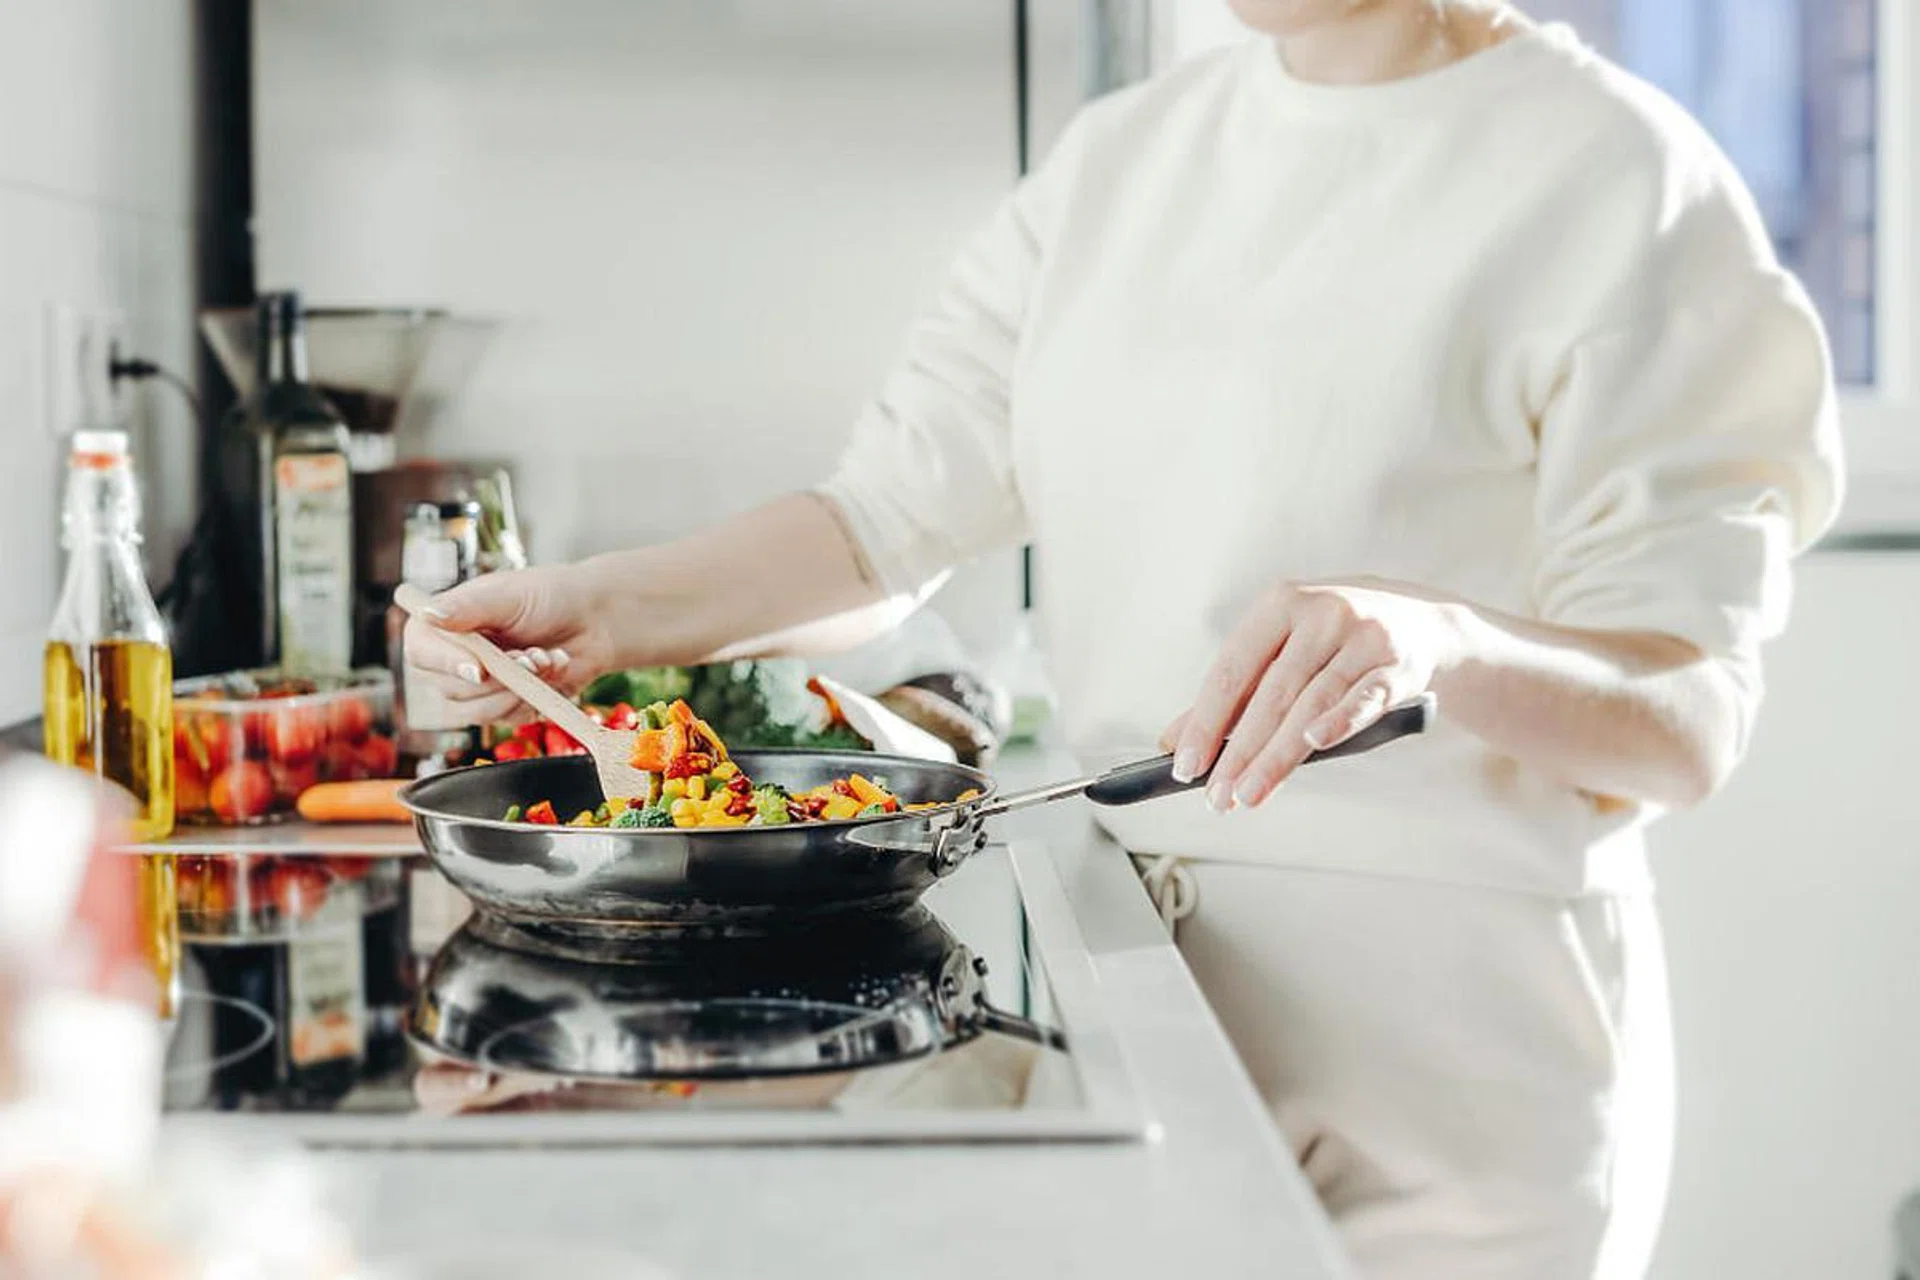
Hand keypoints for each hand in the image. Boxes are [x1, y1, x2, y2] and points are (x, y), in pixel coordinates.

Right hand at [403, 564, 623, 724]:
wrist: (596, 619)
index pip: (421, 651)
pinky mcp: (505, 704)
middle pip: (450, 690)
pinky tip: (554, 670)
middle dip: (499, 678)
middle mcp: (455, 656)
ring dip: (519, 689)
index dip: (445, 664)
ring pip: (478, 711)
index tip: (479, 669)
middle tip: (532, 656)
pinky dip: (536, 698)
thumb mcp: (511, 594)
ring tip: (546, 659)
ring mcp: (479, 685)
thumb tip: (427, 613)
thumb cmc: (552, 596)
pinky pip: (508, 718)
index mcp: (446, 623)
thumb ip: (469, 606)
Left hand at [1163, 580, 1459, 811]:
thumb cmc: (1333, 642)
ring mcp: (1363, 637)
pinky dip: (1340, 720)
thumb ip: (1231, 696)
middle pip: (1271, 693)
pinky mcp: (1399, 664)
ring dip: (1278, 755)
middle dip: (1240, 751)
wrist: (1421, 622)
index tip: (1186, 766)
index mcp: (1279, 605)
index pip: (1231, 670)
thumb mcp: (1282, 652)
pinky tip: (1314, 745)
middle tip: (1217, 796)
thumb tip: (1173, 742)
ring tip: (1250, 793)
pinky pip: (1366, 697)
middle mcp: (1321, 614)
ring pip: (1312, 702)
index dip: (1206, 721)